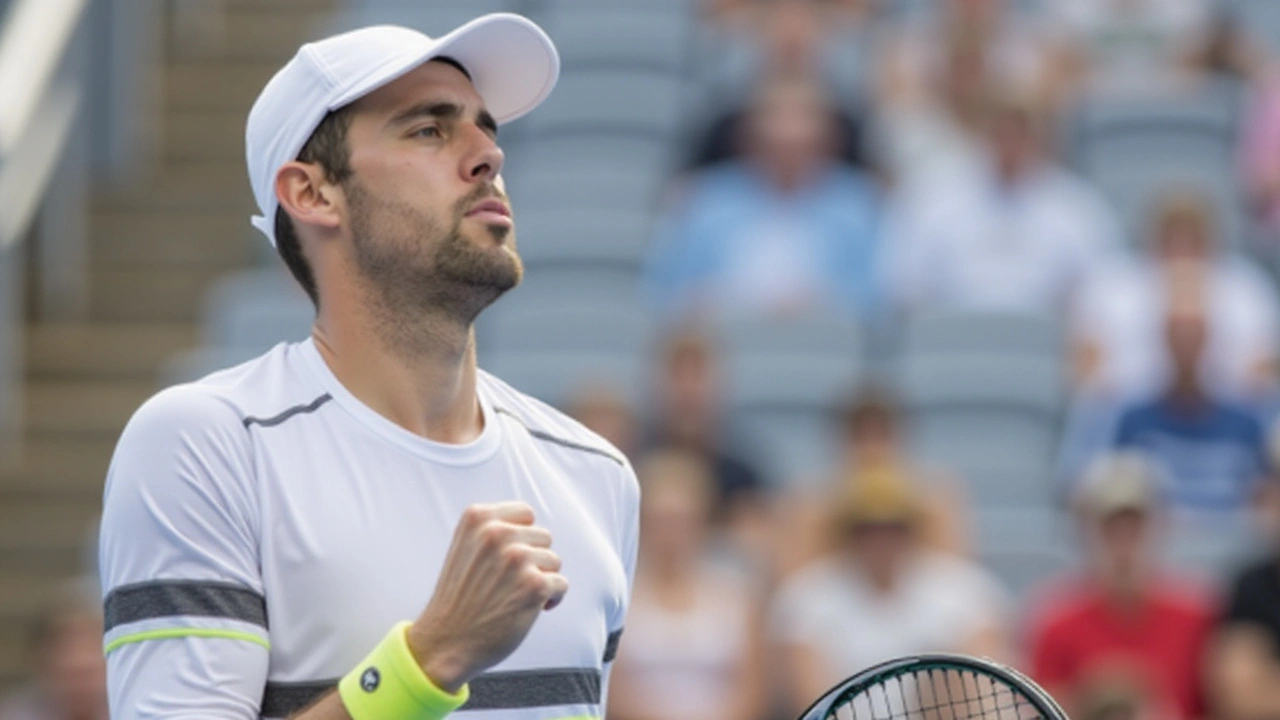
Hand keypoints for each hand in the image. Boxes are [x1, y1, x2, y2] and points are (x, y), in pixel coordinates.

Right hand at [405, 502, 567, 693]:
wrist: (445, 643)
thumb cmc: (458, 601)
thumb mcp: (465, 548)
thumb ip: (492, 530)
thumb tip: (528, 526)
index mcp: (478, 518)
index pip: (525, 514)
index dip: (524, 539)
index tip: (513, 558)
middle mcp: (497, 533)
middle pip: (543, 537)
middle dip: (534, 560)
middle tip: (512, 583)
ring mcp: (517, 558)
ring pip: (554, 561)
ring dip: (542, 580)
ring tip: (516, 595)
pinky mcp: (534, 585)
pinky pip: (561, 584)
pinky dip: (551, 599)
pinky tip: (530, 608)